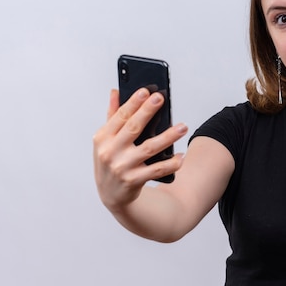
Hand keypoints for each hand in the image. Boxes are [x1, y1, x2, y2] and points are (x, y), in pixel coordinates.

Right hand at [93, 88, 186, 210]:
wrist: (111, 195)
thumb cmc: (110, 161)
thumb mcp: (105, 140)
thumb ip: (112, 116)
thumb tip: (115, 92)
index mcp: (103, 138)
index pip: (120, 116)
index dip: (133, 103)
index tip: (145, 91)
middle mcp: (110, 152)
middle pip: (133, 128)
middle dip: (147, 111)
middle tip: (161, 98)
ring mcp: (122, 167)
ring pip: (149, 148)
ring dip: (168, 137)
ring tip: (182, 127)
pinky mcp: (134, 180)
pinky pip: (157, 170)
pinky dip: (170, 164)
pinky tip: (181, 157)